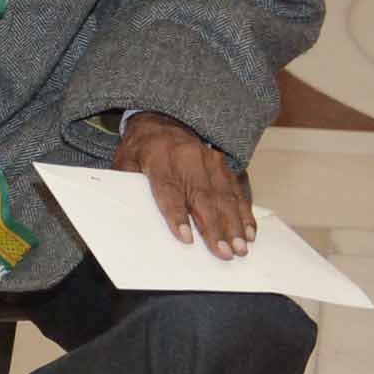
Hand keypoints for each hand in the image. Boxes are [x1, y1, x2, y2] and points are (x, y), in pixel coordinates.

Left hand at [116, 110, 255, 258]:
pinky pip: (236, 190)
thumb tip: (128, 216)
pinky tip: (249, 231)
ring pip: (224, 196)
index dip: (177, 216)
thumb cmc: (140, 149)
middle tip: (225, 253)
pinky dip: (244, 212)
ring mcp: (208, 160)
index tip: (186, 239)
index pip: (169, 190)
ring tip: (241, 247)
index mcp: (159, 159)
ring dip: (234, 224)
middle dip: (215, 228)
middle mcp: (187, 158)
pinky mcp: (222, 163)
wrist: (161, 121)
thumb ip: (127, 186)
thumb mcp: (124, 162)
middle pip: (202, 197)